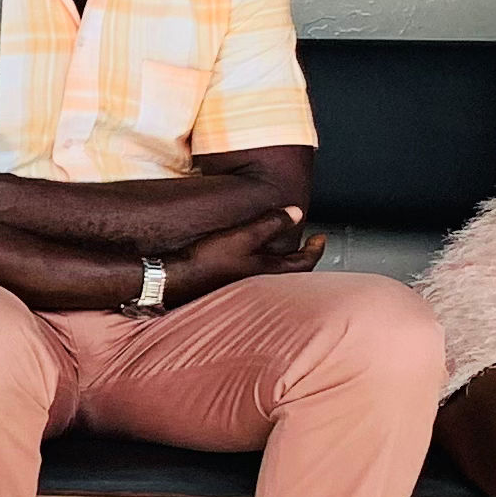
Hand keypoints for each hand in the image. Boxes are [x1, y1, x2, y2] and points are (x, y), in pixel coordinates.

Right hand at [168, 202, 320, 303]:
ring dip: (280, 261)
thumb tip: (295, 212)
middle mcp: (260, 281)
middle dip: (301, 257)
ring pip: (273, 274)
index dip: (316, 248)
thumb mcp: (242, 236)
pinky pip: (256, 274)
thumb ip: (270, 223)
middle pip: (291, 271)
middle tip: (306, 245)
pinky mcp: (229, 284)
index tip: (320, 238)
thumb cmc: (206, 261)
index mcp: (269, 271)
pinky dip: (262, 265)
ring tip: (280, 249)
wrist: (175, 278)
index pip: (304, 262)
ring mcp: (245, 285)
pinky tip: (250, 258)